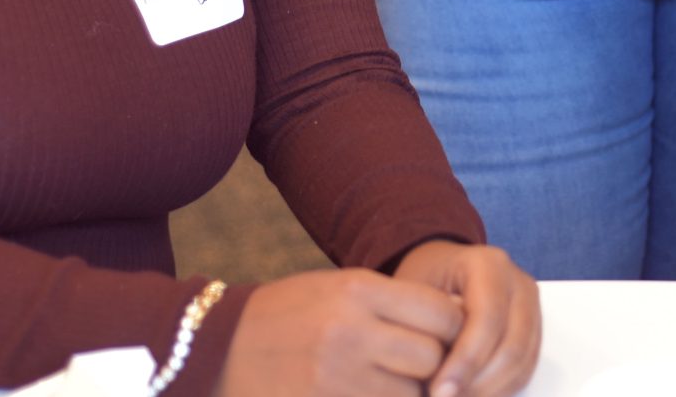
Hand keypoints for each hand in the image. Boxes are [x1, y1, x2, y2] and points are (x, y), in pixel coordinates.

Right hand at [218, 267, 463, 396]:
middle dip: (439, 366)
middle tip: (429, 366)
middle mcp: (351, 331)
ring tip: (399, 382)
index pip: (440, 313)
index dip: (454, 328)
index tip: (448, 335)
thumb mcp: (340, 289)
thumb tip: (454, 319)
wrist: (220, 346)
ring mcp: (337, 376)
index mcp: (359, 290)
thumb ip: (393, 302)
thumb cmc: (290, 312)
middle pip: (432, 357)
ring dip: (413, 392)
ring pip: (411, 393)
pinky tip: (377, 393)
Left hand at [393, 239, 542, 396]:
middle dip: (478, 385)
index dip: (465, 361)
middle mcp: (517, 283)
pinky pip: (524, 371)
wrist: (442, 270)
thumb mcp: (412, 292)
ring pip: (522, 364)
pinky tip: (470, 393)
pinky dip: (498, 391)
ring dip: (489, 392)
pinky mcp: (533, 332)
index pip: (487, 319)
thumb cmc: (424, 280)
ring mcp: (531, 308)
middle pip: (511, 347)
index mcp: (488, 264)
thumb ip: (425, 327)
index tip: (439, 391)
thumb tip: (433, 375)